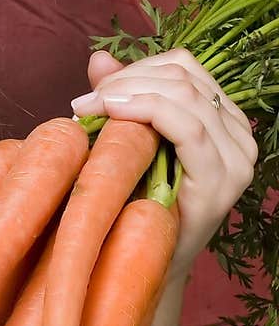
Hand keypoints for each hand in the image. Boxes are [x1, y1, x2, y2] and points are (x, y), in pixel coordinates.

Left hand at [70, 48, 258, 283]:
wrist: (147, 268)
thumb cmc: (135, 205)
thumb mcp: (129, 142)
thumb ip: (119, 98)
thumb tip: (99, 57)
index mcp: (223, 120)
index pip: (185, 67)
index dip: (137, 67)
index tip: (94, 89)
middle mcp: (239, 136)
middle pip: (183, 76)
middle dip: (127, 81)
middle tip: (85, 101)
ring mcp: (237, 158)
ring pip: (184, 94)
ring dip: (128, 93)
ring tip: (89, 109)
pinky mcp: (222, 180)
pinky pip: (187, 126)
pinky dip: (146, 110)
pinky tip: (112, 114)